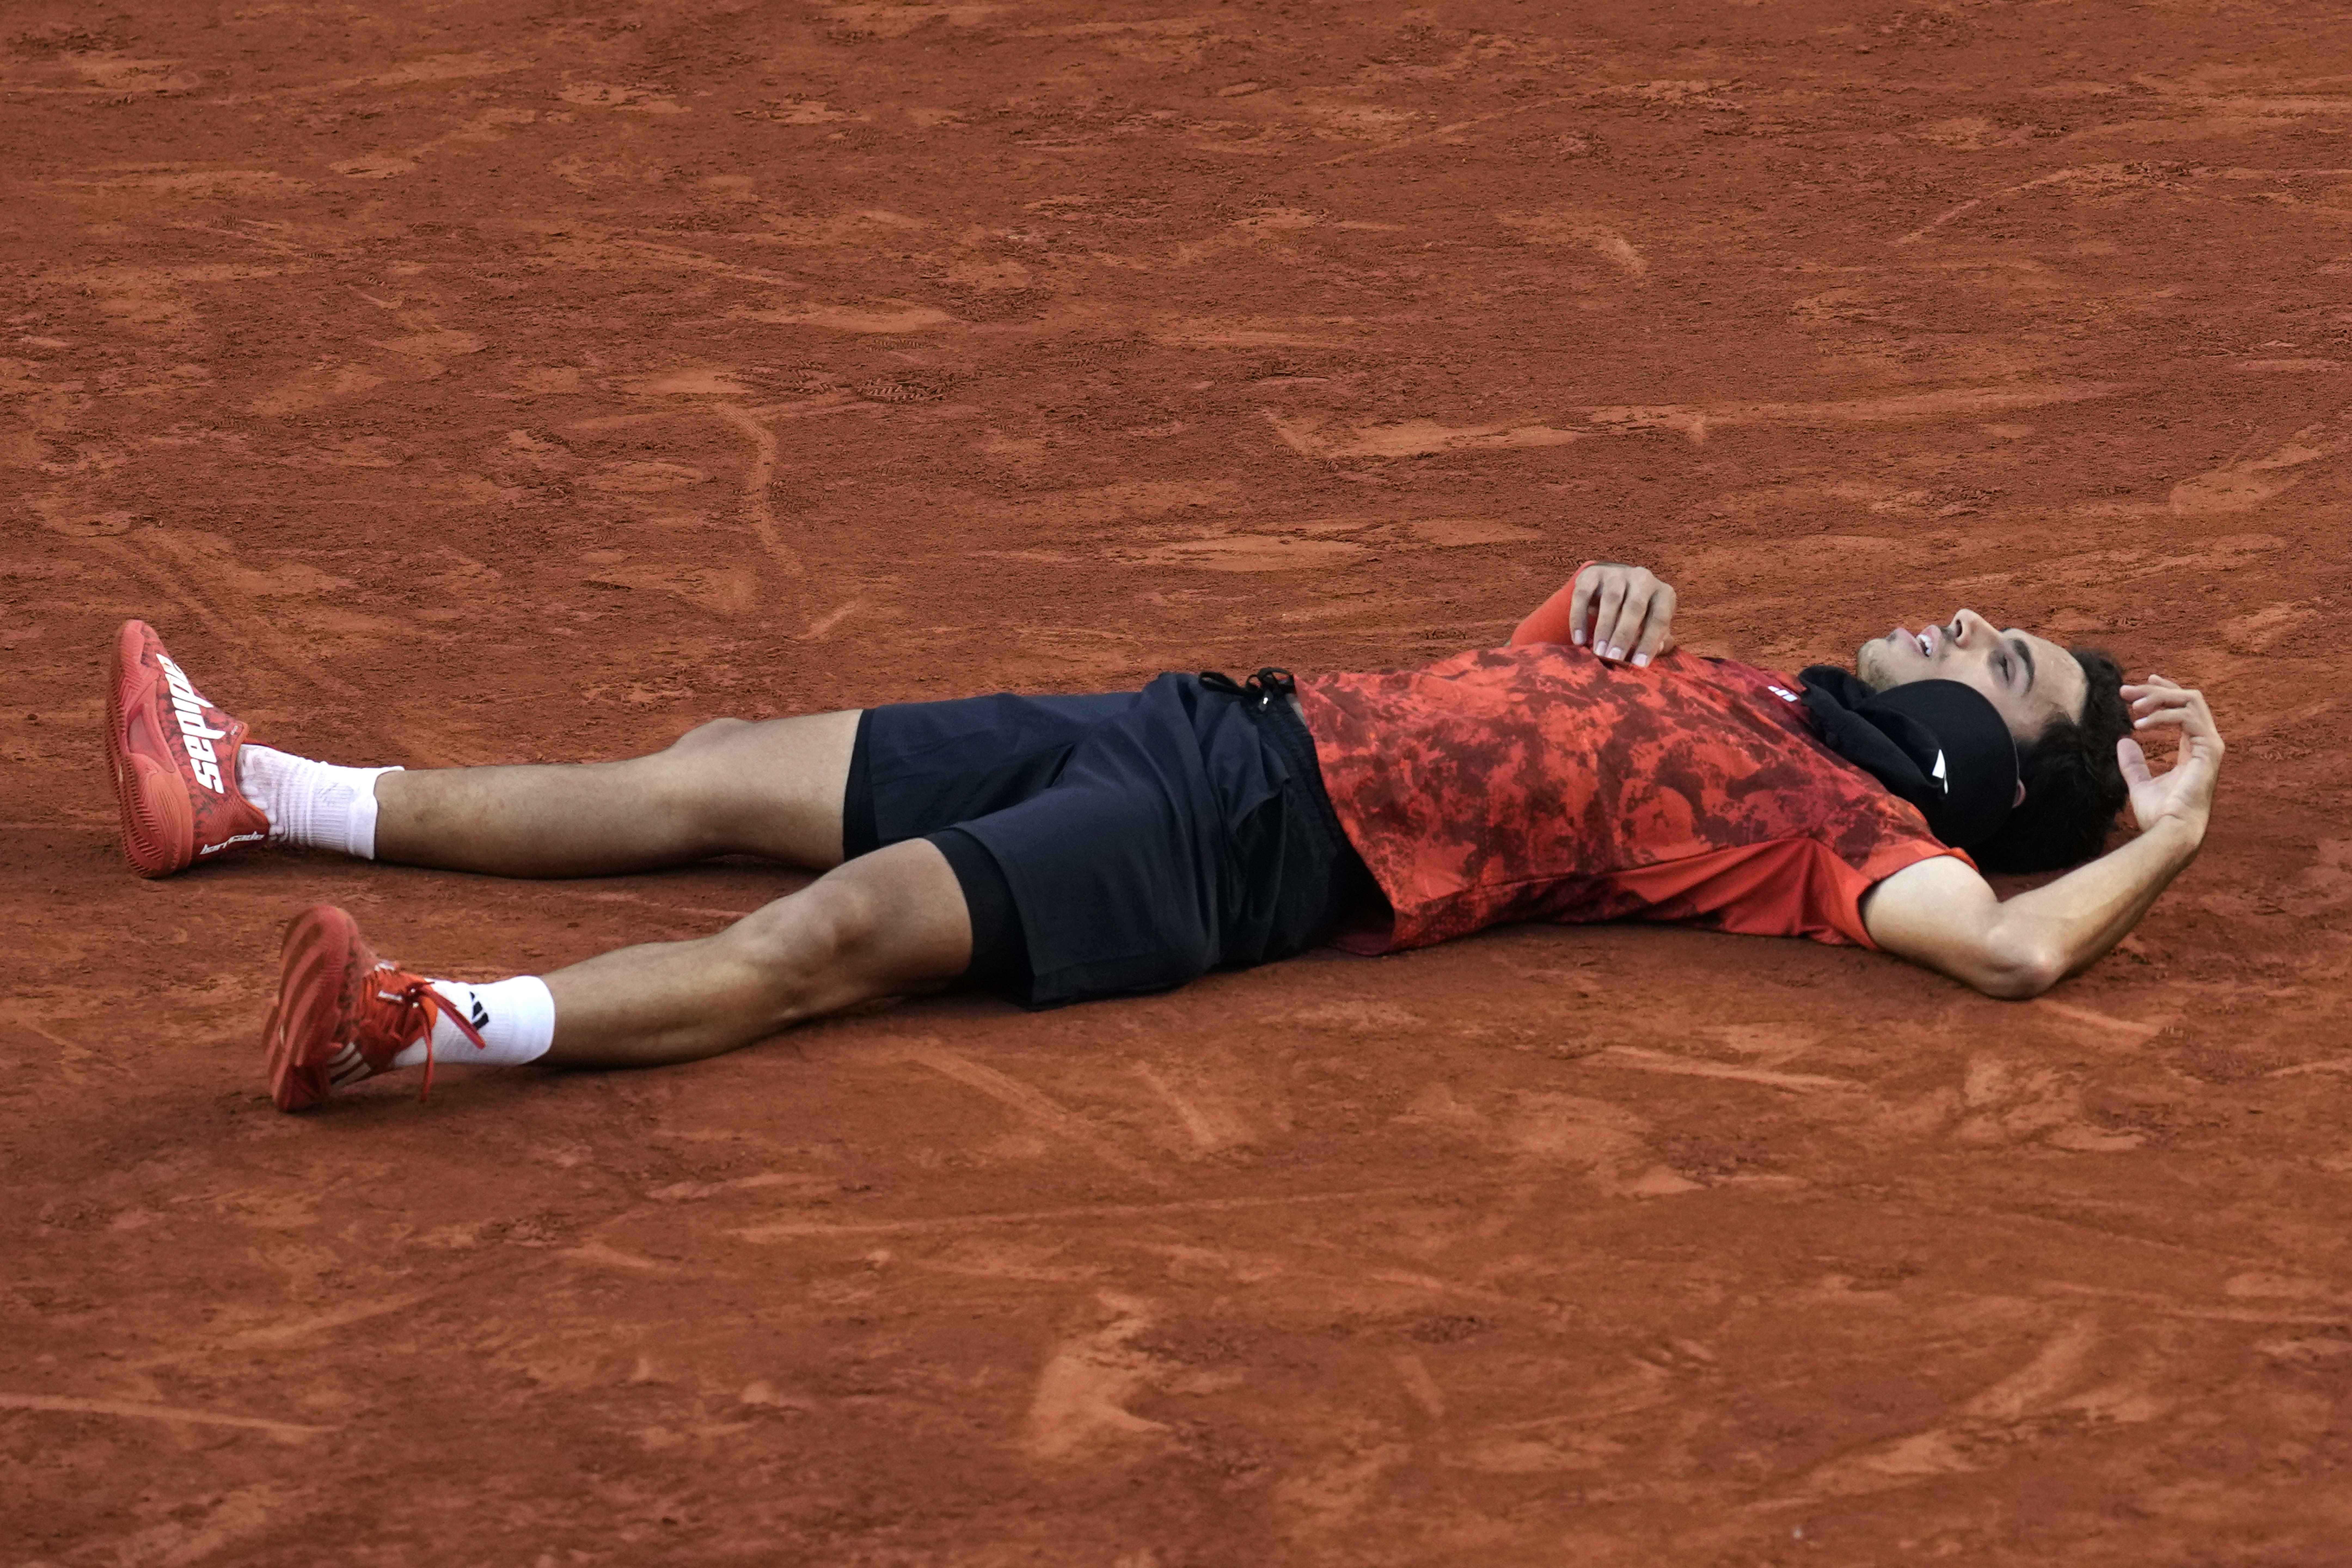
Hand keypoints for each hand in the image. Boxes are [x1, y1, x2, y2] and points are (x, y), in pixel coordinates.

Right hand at [1570, 562, 1677, 665]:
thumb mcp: (1652, 624)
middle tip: (1613, 657)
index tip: (1639, 665)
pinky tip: (1578, 639)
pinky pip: (1582, 595)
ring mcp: (1617, 573)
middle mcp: (1643, 578)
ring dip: (1604, 628)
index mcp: (1663, 593)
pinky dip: (1579, 619)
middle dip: (1623, 635)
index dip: (1649, 642)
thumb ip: (1658, 640)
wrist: (1613, 583)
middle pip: (1635, 607)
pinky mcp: (1592, 573)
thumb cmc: (1638, 613)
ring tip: (1598, 651)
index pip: (1659, 619)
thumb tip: (1656, 650)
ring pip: (1611, 599)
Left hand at [2117, 674, 2222, 838]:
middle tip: (2124, 691)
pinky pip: (2187, 717)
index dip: (2165, 691)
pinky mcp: (2210, 750)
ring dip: (2158, 698)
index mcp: (2193, 749)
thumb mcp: (2140, 783)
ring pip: (2190, 701)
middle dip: (2156, 690)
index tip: (2143, 681)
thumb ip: (2133, 763)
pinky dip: (2162, 716)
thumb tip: (2123, 741)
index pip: (2184, 708)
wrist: (2170, 832)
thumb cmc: (2159, 814)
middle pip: (2187, 698)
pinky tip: (2138, 725)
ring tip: (2131, 706)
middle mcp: (2206, 743)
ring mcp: (2211, 746)